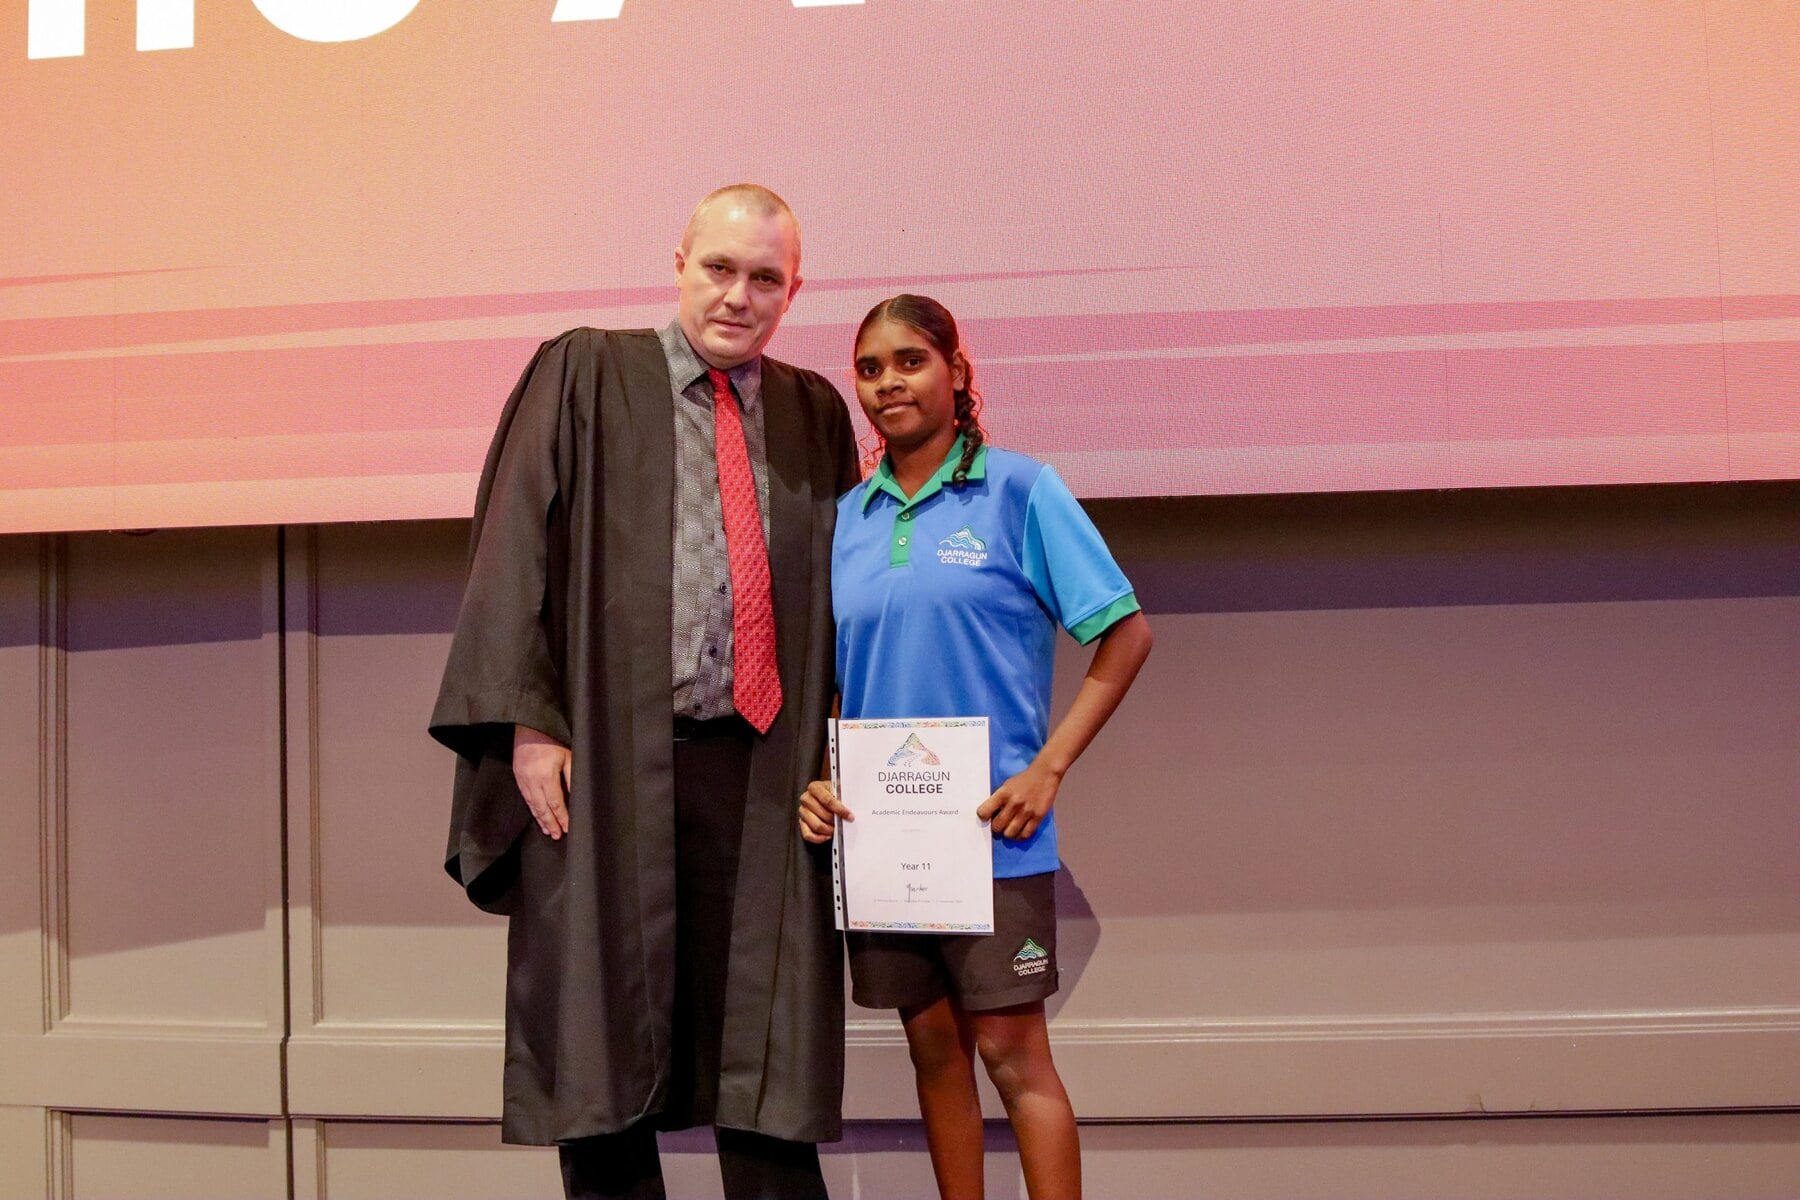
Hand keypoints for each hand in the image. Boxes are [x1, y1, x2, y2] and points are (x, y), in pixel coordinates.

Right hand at [513, 724, 570, 838]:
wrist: (529, 726)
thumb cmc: (552, 739)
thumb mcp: (568, 756)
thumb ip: (571, 778)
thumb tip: (577, 796)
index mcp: (546, 776)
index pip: (556, 803)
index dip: (562, 818)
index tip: (568, 828)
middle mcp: (532, 781)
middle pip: (543, 808)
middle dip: (551, 823)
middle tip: (557, 836)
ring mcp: (523, 780)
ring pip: (532, 805)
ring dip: (541, 819)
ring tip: (547, 831)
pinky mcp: (518, 777)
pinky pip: (525, 798)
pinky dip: (532, 809)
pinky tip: (537, 815)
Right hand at [797, 779, 852, 843]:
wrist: (826, 796)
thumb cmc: (832, 793)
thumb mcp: (838, 790)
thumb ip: (842, 798)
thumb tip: (849, 812)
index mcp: (814, 787)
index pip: (827, 800)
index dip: (839, 809)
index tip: (849, 815)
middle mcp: (806, 798)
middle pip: (821, 813)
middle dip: (835, 821)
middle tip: (843, 823)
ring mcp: (803, 811)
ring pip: (816, 825)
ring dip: (828, 830)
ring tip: (836, 829)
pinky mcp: (801, 823)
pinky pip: (808, 834)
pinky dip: (819, 838)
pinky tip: (828, 836)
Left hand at [976, 762, 1060, 841]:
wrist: (1044, 774)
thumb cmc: (1024, 780)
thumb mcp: (1006, 786)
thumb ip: (998, 800)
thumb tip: (990, 816)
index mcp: (1003, 793)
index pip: (984, 812)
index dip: (983, 816)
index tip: (986, 816)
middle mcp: (1014, 803)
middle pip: (997, 826)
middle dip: (996, 827)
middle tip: (1000, 824)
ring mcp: (1026, 811)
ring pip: (1010, 833)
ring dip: (1008, 833)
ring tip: (1009, 828)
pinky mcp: (1038, 817)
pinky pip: (1025, 834)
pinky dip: (1020, 836)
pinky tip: (1019, 831)